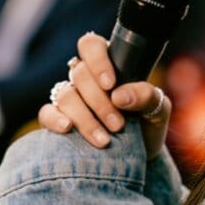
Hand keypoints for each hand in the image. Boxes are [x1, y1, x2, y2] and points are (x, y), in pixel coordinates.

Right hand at [39, 32, 170, 159]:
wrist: (141, 158)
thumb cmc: (148, 126)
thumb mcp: (158, 109)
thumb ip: (146, 96)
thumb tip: (119, 96)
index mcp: (108, 65)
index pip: (92, 46)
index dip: (97, 61)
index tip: (110, 84)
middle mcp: (85, 78)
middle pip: (80, 74)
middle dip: (99, 102)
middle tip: (118, 125)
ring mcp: (70, 98)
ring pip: (65, 94)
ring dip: (85, 118)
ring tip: (104, 140)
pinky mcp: (57, 120)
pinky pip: (46, 113)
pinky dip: (55, 119)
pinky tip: (68, 129)